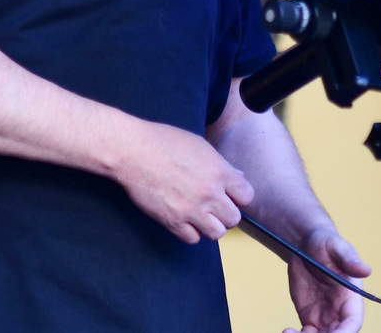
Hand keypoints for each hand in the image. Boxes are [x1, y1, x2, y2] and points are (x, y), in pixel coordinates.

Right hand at [114, 121, 254, 243]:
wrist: (133, 151)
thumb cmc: (164, 142)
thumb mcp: (199, 146)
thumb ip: (220, 165)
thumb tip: (237, 178)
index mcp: (219, 172)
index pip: (246, 197)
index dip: (239, 196)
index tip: (230, 194)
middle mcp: (209, 194)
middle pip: (234, 218)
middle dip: (226, 212)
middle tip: (214, 206)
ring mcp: (191, 210)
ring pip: (217, 233)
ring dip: (211, 225)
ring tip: (201, 215)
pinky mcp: (173, 222)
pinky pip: (193, 239)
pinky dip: (191, 232)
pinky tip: (185, 220)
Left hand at [284, 227, 370, 332]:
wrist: (305, 246)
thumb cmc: (325, 243)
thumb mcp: (337, 247)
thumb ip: (350, 259)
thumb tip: (366, 270)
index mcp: (351, 298)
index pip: (352, 324)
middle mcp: (340, 313)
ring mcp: (325, 318)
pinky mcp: (310, 318)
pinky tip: (287, 332)